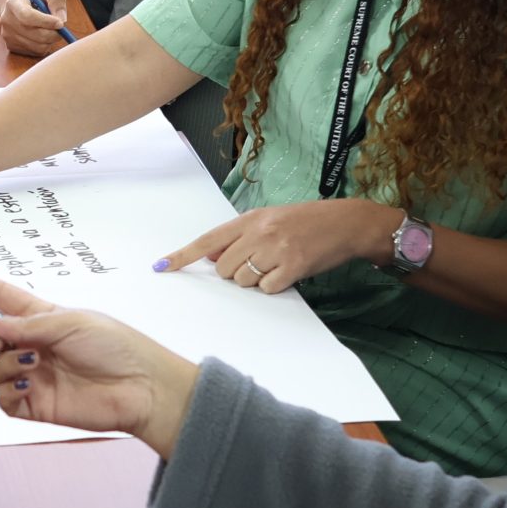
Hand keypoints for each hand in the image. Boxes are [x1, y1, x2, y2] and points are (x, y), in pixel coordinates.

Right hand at [0, 0, 70, 57]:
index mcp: (13, 3)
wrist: (20, 7)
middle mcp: (6, 20)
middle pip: (34, 33)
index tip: (61, 23)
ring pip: (37, 45)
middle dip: (53, 33)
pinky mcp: (12, 47)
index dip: (46, 21)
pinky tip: (44, 36)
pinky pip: (36, 52)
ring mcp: (7, 35)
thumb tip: (61, 19)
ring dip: (51, 40)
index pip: (27, 16)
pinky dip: (45, 46)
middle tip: (62, 29)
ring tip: (52, 30)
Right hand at [0, 262, 200, 457]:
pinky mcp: (34, 405)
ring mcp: (30, 376)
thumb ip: (26, 325)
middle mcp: (30, 345)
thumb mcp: (71, 322)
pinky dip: (6, 390)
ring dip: (1, 363)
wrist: (141, 388)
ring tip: (32, 364)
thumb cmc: (116, 346)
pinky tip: (26, 383)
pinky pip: (1, 399)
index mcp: (40, 317)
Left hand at [157, 199, 396, 294]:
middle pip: (225, 268)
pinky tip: (288, 272)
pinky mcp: (293, 266)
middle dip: (236, 272)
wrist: (346, 222)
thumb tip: (212, 257)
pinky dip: (275, 286)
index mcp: (249, 219)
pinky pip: (267, 289)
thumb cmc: (306, 222)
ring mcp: (276, 249)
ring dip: (255, 280)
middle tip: (259, 262)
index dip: (183, 255)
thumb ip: (239, 237)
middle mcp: (259, 232)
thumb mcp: (268, 220)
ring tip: (277, 264)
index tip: (161, 266)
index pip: (208, 240)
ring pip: (243, 280)